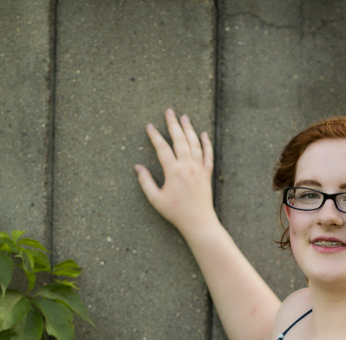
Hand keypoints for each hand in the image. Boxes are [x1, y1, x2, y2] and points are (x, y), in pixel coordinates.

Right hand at [134, 109, 215, 235]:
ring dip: (189, 129)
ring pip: (195, 143)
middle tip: (169, 112)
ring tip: (184, 117)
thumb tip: (137, 167)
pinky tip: (203, 134)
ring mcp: (199, 169)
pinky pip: (208, 154)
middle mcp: (187, 167)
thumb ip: (146, 182)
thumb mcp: (155, 199)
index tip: (149, 126)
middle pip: (180, 140)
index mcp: (173, 172)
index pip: (163, 149)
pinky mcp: (207, 174)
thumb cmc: (175, 212)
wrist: (198, 221)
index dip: (155, 136)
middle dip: (173, 124)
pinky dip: (206, 143)